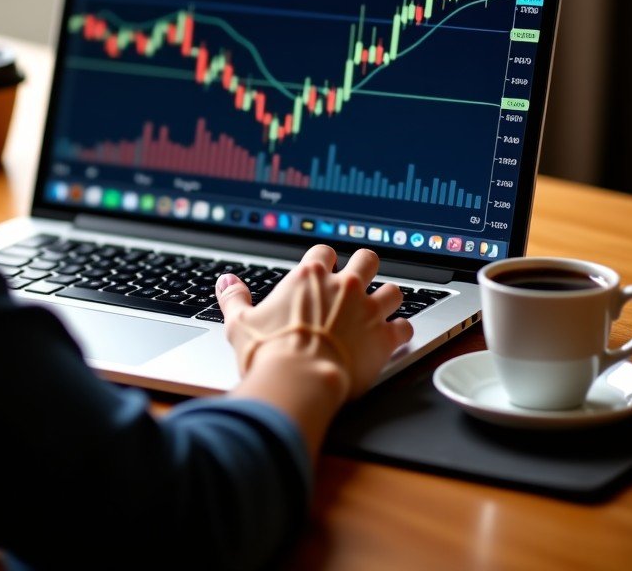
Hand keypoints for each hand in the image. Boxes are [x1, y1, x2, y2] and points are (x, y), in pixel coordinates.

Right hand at [216, 245, 413, 399]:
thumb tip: (226, 282)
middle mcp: (343, 287)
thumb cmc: (269, 352)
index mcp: (309, 277)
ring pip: (393, 290)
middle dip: (365, 267)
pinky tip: (394, 337)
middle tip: (358, 282)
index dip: (325, 261)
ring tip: (381, 308)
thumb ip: (234, 298)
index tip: (322, 272)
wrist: (299, 380)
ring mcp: (368, 311)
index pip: (325, 251)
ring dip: (388, 298)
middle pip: (367, 259)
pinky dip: (401, 331)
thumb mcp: (240, 322)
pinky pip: (405, 326)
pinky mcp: (385, 338)